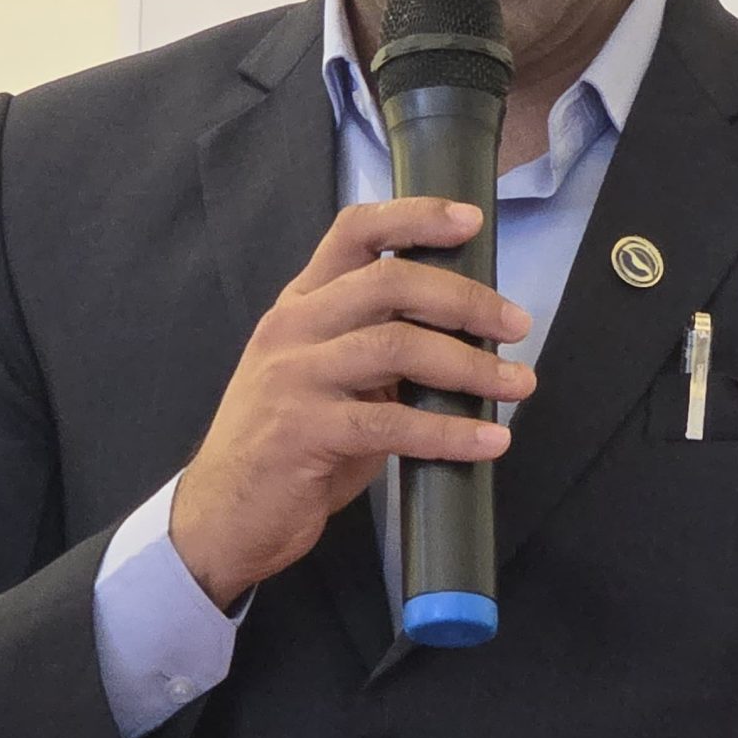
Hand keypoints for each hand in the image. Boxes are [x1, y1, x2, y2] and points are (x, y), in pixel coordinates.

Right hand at [169, 197, 532, 608]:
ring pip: (398, 347)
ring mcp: (293, 377)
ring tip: (518, 384)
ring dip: (470, 366)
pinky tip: (488, 443)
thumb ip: (377, 347)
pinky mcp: (303, 431)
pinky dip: (450, 432)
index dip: (415, 216)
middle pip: (390, 283)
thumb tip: (465, 336)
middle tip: (516, 325)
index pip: (353, 231)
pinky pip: (393, 424)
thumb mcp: (327, 378)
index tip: (469, 220)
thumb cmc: (288, 447)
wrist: (219, 520)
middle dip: (465, 299)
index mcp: (300, 303)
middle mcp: (292, 326)